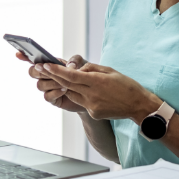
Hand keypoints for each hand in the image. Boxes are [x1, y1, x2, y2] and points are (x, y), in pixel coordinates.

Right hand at [15, 52, 86, 112]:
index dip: (24, 56)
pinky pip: (47, 96)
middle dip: (39, 70)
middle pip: (32, 72)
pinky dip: (55, 92)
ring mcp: (47, 87)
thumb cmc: (83, 75)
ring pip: (40, 85)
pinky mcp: (52, 99)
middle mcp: (45, 75)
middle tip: (47, 69)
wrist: (89, 92)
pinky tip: (64, 90)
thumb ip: (75, 61)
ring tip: (64, 82)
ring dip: (51, 82)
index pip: (33, 59)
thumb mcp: (81, 63)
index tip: (18, 53)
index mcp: (49, 64)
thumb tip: (69, 67)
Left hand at [40, 62, 161, 121]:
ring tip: (55, 77)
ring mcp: (91, 106)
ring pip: (72, 94)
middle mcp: (92, 94)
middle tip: (41, 68)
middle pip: (67, 85)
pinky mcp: (93, 113)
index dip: (56, 70)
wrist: (138, 105)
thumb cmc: (126, 85)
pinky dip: (78, 94)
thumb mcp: (110, 70)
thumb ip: (92, 68)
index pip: (71, 75)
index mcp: (96, 81)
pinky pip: (81, 101)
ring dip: (64, 86)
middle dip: (53, 76)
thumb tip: (78, 69)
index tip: (45, 65)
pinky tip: (82, 90)